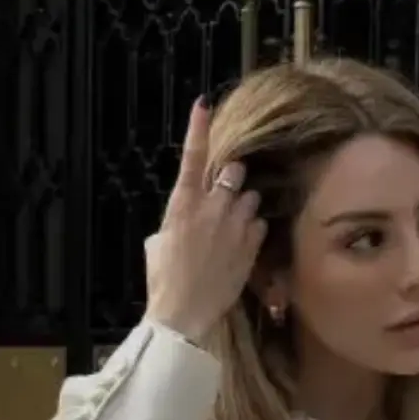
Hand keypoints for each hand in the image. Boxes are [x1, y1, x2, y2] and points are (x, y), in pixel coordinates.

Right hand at [143, 98, 267, 342]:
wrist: (183, 314)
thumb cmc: (162, 279)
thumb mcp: (158, 243)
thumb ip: (175, 221)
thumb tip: (183, 217)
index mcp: (182, 204)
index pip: (193, 156)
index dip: (198, 128)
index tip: (203, 105)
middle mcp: (212, 208)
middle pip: (234, 172)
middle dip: (232, 177)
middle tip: (226, 191)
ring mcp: (235, 226)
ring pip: (251, 197)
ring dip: (244, 204)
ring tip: (234, 223)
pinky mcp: (252, 246)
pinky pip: (260, 223)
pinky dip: (253, 228)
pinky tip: (243, 243)